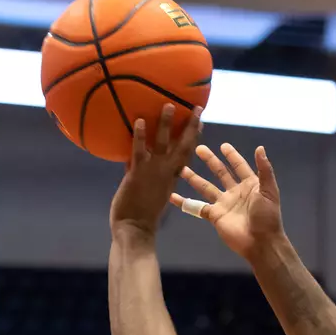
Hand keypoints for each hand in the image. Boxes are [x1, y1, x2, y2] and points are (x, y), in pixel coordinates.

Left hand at [111, 104, 203, 236]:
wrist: (135, 229)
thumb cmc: (142, 216)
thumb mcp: (154, 193)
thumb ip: (150, 176)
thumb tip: (139, 160)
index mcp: (172, 178)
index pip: (186, 154)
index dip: (194, 137)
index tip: (200, 122)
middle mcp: (167, 172)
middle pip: (183, 145)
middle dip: (190, 126)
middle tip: (196, 108)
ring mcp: (153, 171)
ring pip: (162, 144)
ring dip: (166, 124)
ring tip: (168, 105)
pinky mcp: (137, 173)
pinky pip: (139, 151)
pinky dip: (139, 136)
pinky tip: (138, 121)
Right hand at [174, 142, 283, 260]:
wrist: (261, 242)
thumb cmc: (267, 216)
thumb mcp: (269, 190)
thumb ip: (265, 169)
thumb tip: (260, 148)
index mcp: (250, 184)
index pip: (239, 166)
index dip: (232, 156)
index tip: (223, 146)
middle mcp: (235, 192)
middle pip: (220, 172)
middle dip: (210, 161)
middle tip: (199, 149)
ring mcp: (223, 204)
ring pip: (206, 187)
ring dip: (194, 178)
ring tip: (182, 168)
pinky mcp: (215, 216)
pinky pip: (197, 207)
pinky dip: (185, 202)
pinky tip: (172, 195)